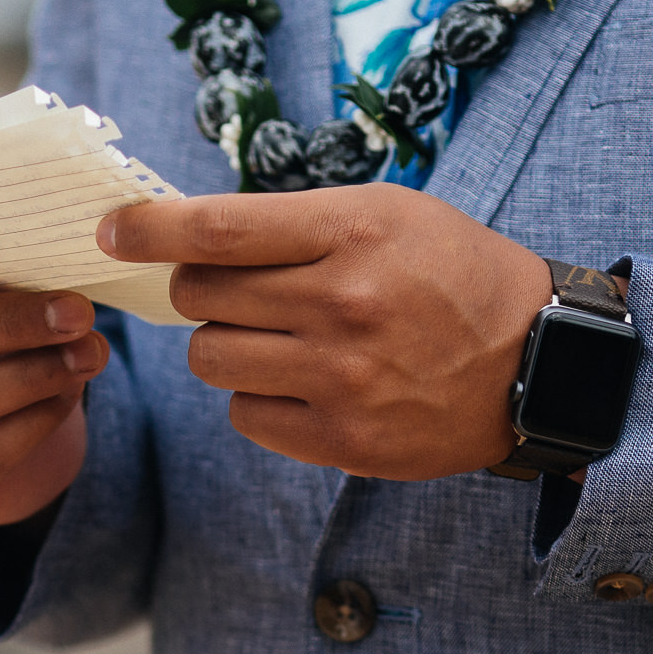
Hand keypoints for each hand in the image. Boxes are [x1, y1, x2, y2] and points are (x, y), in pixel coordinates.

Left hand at [99, 185, 552, 479]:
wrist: (537, 362)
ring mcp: (340, 377)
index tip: (114, 229)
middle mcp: (341, 303)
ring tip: (276, 338)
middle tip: (234, 290)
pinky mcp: (342, 438)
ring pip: (210, 359)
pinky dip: (256, 398)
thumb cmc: (453, 275)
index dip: (150, 229)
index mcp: (352, 232)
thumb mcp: (388, 216)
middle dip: (199, 289)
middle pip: (200, 296)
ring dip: (225, 345)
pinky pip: (244, 414)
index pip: (218, 229)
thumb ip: (295, 222)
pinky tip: (301, 383)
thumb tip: (191, 232)